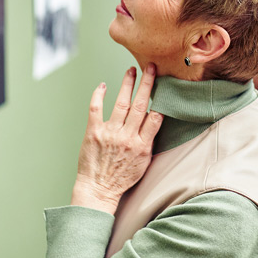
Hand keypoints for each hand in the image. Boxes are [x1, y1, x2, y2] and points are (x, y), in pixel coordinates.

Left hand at [71, 65, 163, 214]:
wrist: (98, 190)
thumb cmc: (122, 177)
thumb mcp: (144, 162)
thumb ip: (149, 140)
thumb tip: (155, 120)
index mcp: (142, 145)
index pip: (155, 117)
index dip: (159, 99)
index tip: (163, 85)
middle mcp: (127, 137)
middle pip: (140, 105)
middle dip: (147, 84)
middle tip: (151, 68)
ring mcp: (110, 134)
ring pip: (121, 103)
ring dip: (127, 84)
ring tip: (131, 70)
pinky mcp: (93, 133)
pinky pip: (96, 109)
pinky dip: (98, 96)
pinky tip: (102, 85)